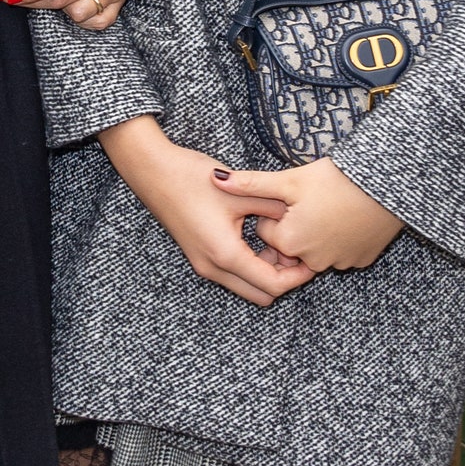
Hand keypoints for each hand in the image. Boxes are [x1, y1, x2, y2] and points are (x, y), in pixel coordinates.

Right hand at [101, 115, 313, 307]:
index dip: (297, 276)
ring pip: (248, 286)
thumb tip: (300, 220)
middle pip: (261, 294)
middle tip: (297, 250)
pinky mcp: (200, 257)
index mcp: (225, 254)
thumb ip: (274, 208)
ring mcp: (204, 265)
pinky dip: (252, 265)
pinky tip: (259, 238)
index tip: (311, 257)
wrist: (153, 171)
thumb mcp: (241, 191)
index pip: (272, 285)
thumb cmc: (192, 178)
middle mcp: (213, 268)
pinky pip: (234, 275)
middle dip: (284, 278)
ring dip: (267, 271)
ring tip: (279, 240)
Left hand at [209, 158, 402, 272]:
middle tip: (310, 200)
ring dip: (316, 233)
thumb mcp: (290, 179)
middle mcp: (312, 260)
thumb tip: (215, 180)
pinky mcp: (360, 260)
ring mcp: (339, 263)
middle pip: (290, 245)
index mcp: (291, 241)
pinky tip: (346, 217)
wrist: (388, 185)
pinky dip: (339, 239)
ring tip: (329, 206)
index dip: (275, 211)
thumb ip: (251, 184)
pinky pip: (340, 252)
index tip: (290, 195)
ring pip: (315, 250)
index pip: (268, 232)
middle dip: (293, 225)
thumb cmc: (338, 179)